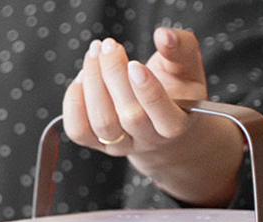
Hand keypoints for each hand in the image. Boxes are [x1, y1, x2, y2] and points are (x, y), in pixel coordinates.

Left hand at [62, 28, 244, 206]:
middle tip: (109, 46)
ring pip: (102, 123)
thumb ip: (180, 49)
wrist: (162, 124)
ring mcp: (121, 145)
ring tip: (94, 54)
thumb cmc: (177, 91)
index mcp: (175, 124)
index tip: (134, 64)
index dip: (148, 91)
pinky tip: (82, 78)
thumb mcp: (188, 68)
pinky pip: (78, 131)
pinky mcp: (97, 143)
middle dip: (114, 75)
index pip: (164, 116)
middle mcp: (147, 139)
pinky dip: (74, 102)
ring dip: (93, 83)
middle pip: (130, 116)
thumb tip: (164, 37)